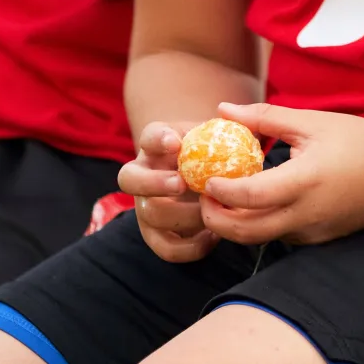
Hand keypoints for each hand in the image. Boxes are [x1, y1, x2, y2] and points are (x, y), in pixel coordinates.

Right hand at [118, 122, 216, 262]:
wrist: (205, 174)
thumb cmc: (212, 149)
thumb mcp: (215, 133)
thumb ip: (226, 126)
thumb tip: (233, 116)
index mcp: (156, 144)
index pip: (149, 136)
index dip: (158, 140)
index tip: (176, 143)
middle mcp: (142, 174)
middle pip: (130, 179)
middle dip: (154, 183)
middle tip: (181, 183)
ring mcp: (145, 206)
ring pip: (150, 215)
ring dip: (183, 216)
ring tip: (211, 210)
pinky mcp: (157, 235)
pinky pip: (166, 248)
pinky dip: (190, 247)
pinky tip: (214, 236)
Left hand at [199, 102, 363, 246]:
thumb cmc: (360, 140)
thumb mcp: (313, 121)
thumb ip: (265, 118)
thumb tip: (223, 110)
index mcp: (305, 181)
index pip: (249, 197)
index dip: (220, 191)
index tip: (204, 176)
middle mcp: (307, 215)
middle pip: (245, 232)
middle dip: (215, 218)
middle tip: (202, 194)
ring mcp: (314, 233)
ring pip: (260, 238)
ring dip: (235, 224)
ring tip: (222, 197)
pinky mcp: (320, 240)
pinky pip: (280, 236)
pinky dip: (260, 224)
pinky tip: (257, 201)